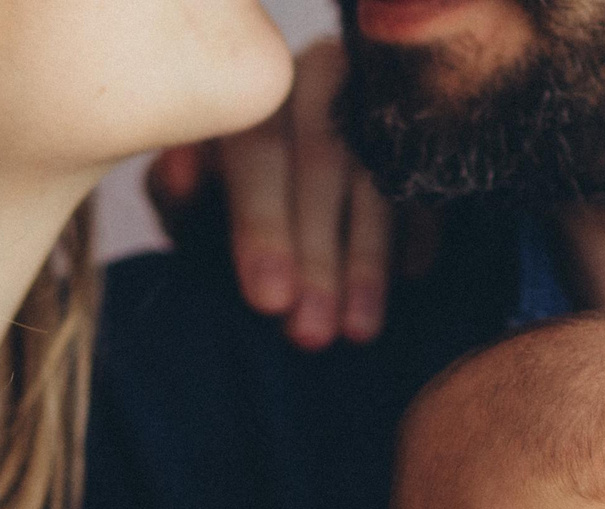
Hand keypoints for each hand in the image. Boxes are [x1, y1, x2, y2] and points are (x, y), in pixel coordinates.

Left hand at [147, 37, 432, 348]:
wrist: (294, 185)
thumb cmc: (235, 200)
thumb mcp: (197, 200)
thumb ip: (183, 194)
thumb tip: (177, 174)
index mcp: (254, 89)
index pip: (259, 149)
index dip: (263, 227)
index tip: (268, 300)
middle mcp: (318, 79)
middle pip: (322, 164)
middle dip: (316, 258)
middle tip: (309, 334)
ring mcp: (377, 100)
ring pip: (376, 181)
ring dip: (367, 264)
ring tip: (357, 331)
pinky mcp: (426, 133)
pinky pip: (426, 184)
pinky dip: (418, 235)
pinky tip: (408, 280)